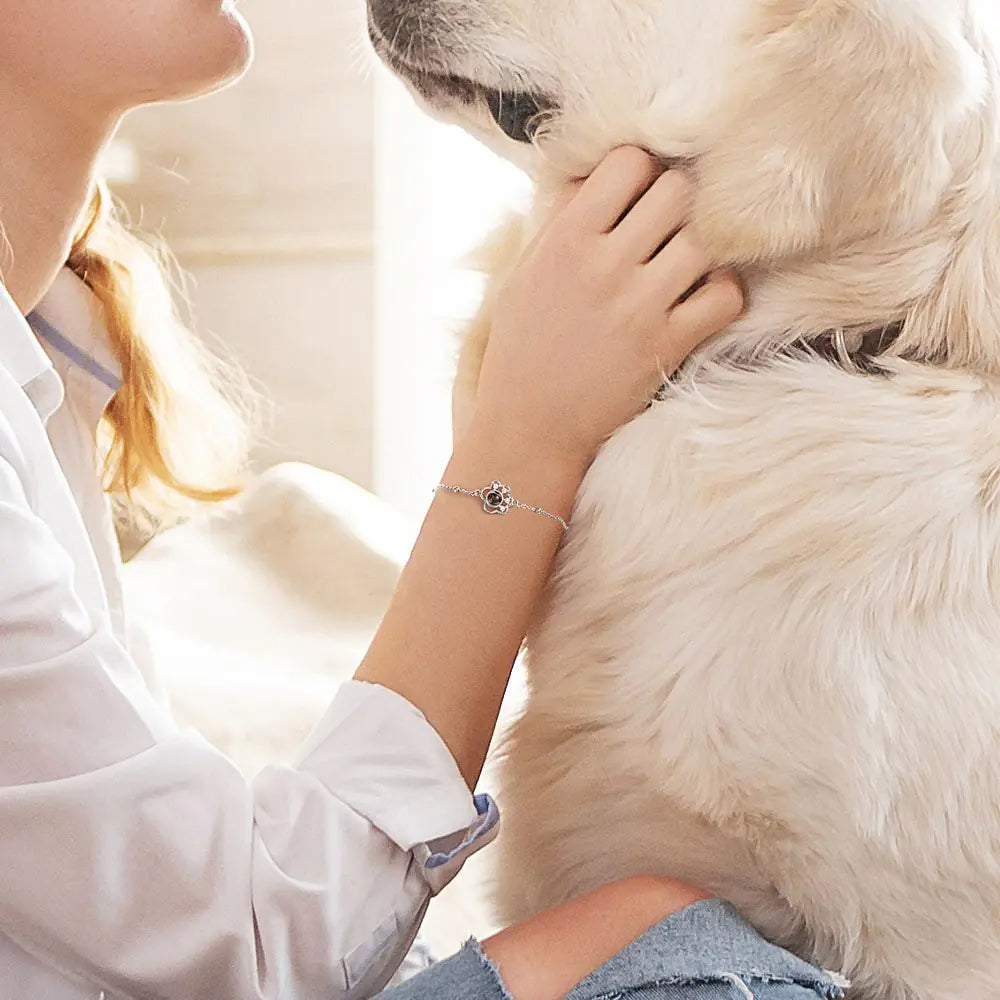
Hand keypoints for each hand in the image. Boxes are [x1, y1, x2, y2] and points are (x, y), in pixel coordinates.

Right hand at [468, 146, 743, 466]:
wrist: (531, 427)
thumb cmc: (522, 348)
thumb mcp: (523, 274)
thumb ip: (560, 220)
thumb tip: (594, 173)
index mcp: (566, 241)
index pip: (629, 162)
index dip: (639, 171)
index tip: (634, 194)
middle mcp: (605, 266)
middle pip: (677, 190)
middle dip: (676, 203)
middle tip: (665, 227)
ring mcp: (641, 306)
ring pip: (707, 238)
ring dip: (701, 245)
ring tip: (684, 262)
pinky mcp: (668, 346)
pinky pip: (727, 295)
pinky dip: (723, 291)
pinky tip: (701, 297)